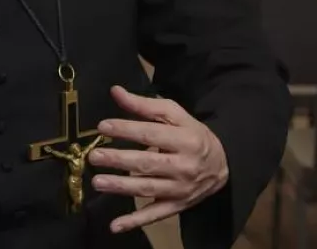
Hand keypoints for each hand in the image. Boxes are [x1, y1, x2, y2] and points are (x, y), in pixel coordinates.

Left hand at [88, 86, 228, 233]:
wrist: (222, 165)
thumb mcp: (174, 114)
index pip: (151, 134)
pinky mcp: (176, 206)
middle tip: (94, 156)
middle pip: (147, 163)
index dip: (127, 129)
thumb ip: (144, 105)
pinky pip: (155, 215)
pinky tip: (115, 226)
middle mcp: (184, 166)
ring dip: (121, 187)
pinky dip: (135, 222)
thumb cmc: (192, 135)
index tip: (103, 126)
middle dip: (119, 160)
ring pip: (148, 189)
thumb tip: (115, 92)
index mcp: (185, 140)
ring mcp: (180, 189)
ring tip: (98, 182)